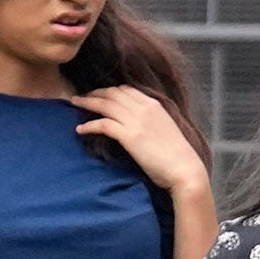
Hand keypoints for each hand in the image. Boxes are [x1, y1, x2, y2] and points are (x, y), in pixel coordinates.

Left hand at [76, 83, 207, 205]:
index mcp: (154, 104)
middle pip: (112, 93)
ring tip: (75, 104)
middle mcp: (144, 108)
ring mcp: (136, 121)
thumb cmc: (177, 154)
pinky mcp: (129, 136)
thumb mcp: (165, 128)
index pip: (126, 89)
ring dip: (87, 103)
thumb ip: (150, 120)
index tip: (99, 94)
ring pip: (105, 104)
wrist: (184, 169)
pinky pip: (103, 124)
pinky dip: (89, 125)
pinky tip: (80, 129)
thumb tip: (136, 122)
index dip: (109, 90)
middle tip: (82, 97)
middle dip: (95, 93)